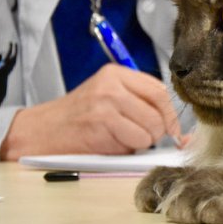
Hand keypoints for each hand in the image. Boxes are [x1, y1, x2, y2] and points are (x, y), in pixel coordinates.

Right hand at [0, 64, 181, 158]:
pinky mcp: (101, 125)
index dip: (172, 114)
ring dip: (142, 142)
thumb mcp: (108, 97)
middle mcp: (112, 85)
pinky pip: (134, 142)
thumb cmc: (80, 117)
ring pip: (150, 130)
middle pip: (159, 112)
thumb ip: (141, 105)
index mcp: (116, 74)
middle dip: (157, 132)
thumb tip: (181, 134)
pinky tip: (111, 144)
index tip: (173, 130)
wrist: (41, 130)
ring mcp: (106, 104)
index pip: (160, 91)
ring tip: (122, 139)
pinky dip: (128, 149)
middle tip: (142, 137)